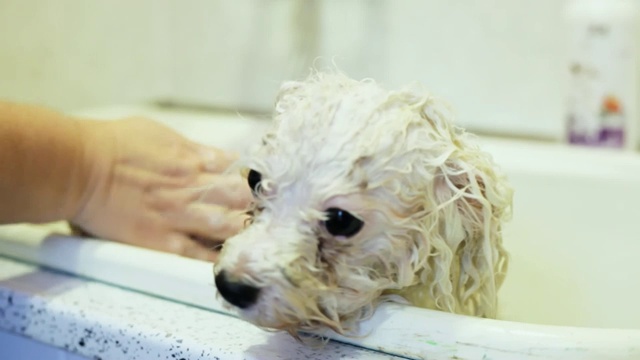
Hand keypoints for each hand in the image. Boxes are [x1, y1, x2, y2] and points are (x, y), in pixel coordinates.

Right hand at [72, 117, 250, 260]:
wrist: (79, 168)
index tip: (257, 184)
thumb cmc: (113, 144)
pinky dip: (215, 258)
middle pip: (241, 198)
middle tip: (263, 211)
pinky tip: (229, 259)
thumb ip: (191, 147)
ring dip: (244, 230)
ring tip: (253, 235)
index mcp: (193, 159)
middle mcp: (192, 187)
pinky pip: (197, 254)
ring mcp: (178, 215)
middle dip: (255, 204)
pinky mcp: (161, 240)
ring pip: (227, 226)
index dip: (251, 177)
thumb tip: (215, 156)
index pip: (238, 169)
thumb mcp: (159, 133)